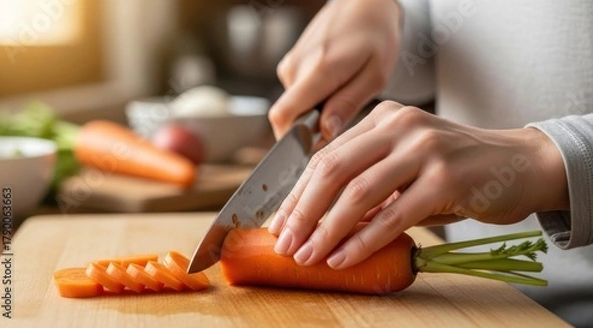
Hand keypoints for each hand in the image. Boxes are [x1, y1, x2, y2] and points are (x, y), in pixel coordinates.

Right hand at [268, 0, 401, 140]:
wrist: (363, 4)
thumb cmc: (375, 37)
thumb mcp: (374, 75)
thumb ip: (347, 104)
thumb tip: (324, 133)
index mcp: (319, 70)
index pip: (283, 115)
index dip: (291, 140)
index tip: (314, 148)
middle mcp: (296, 67)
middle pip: (289, 117)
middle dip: (310, 128)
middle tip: (341, 118)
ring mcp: (290, 65)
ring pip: (294, 107)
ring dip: (314, 112)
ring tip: (341, 94)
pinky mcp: (290, 65)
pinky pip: (296, 95)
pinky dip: (312, 100)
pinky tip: (334, 86)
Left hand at [268, 101, 568, 268]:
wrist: (520, 164)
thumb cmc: (457, 170)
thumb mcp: (406, 168)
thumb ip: (368, 187)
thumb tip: (321, 223)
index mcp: (383, 118)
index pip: (326, 156)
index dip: (298, 193)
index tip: (280, 223)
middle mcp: (399, 125)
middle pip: (333, 169)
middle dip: (303, 211)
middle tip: (286, 243)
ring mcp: (423, 148)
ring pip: (359, 192)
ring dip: (327, 230)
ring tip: (308, 256)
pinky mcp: (446, 178)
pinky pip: (394, 214)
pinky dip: (364, 239)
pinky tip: (344, 257)